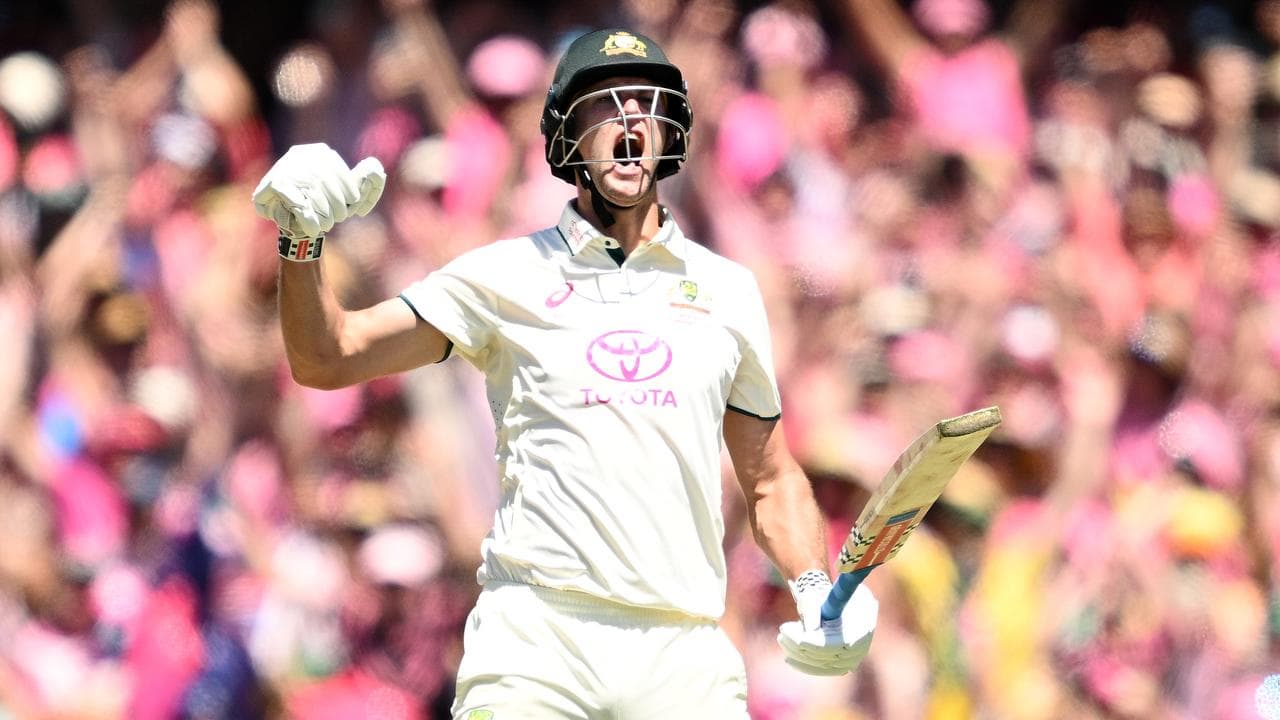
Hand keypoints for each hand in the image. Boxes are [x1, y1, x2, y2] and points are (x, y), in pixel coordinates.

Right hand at [252, 143, 385, 239]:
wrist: (292, 222)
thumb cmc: (325, 206)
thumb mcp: (345, 192)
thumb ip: (362, 180)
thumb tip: (376, 170)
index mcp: (319, 152)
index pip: (335, 166)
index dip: (347, 185)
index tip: (353, 202)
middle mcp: (299, 154)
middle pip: (323, 178)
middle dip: (335, 201)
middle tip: (341, 218)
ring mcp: (283, 168)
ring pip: (310, 191)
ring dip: (322, 212)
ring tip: (326, 225)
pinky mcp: (273, 185)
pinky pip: (297, 202)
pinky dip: (307, 219)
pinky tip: (313, 228)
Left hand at [778, 571, 876, 675]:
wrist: (842, 605)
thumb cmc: (830, 596)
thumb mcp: (821, 595)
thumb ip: (814, 607)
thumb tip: (810, 628)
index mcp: (861, 627)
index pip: (835, 643)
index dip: (813, 643)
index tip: (793, 635)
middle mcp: (859, 648)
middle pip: (825, 654)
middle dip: (799, 644)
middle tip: (782, 630)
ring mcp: (851, 660)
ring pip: (819, 663)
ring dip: (798, 652)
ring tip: (782, 637)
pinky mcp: (840, 667)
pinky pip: (820, 669)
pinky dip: (803, 663)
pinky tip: (788, 657)